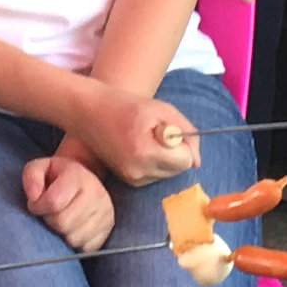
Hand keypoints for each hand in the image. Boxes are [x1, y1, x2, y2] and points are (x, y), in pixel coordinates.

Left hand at [21, 151, 112, 251]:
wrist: (83, 179)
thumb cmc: (56, 176)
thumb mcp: (39, 167)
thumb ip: (31, 177)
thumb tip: (34, 198)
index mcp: (78, 175)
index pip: (54, 202)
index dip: (38, 207)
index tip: (36, 204)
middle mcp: (97, 193)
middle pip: (63, 223)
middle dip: (49, 221)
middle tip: (49, 213)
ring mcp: (106, 213)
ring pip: (74, 239)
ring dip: (61, 234)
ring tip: (61, 219)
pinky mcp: (109, 230)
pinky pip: (85, 248)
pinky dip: (75, 242)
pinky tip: (72, 228)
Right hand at [69, 83, 201, 186]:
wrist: (89, 112)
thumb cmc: (126, 105)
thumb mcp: (162, 110)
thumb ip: (186, 132)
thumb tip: (197, 162)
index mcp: (145, 153)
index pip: (185, 161)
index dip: (183, 144)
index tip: (166, 129)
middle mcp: (138, 172)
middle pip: (178, 169)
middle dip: (175, 152)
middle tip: (155, 131)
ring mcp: (132, 179)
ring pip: (168, 174)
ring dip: (165, 157)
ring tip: (144, 138)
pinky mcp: (129, 181)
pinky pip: (156, 175)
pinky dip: (154, 162)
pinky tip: (139, 147)